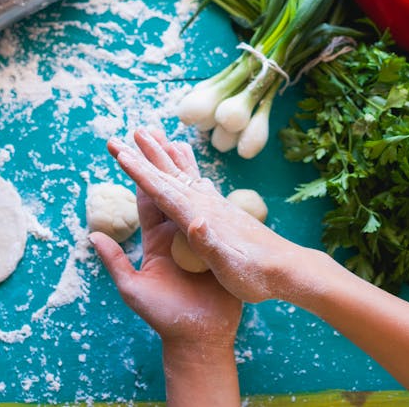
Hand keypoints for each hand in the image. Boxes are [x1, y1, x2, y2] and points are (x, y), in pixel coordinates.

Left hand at [90, 130, 241, 347]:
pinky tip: (210, 175)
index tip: (129, 147)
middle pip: (167, 189)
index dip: (138, 173)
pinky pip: (214, 213)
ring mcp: (197, 237)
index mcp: (155, 240)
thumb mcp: (134, 288)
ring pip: (190, 195)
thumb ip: (115, 261)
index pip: (145, 200)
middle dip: (159, 161)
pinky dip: (210, 192)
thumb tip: (93, 236)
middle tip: (152, 130)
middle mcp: (175, 233)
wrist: (199, 336)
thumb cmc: (164, 316)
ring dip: (184, 168)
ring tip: (179, 141)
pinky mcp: (216, 245)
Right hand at [105, 127, 312, 303]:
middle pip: (168, 175)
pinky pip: (196, 182)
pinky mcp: (222, 210)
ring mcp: (214, 205)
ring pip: (182, 173)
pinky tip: (185, 162)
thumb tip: (193, 221)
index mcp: (198, 218)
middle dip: (145, 154)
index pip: (162, 191)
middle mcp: (205, 205)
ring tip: (154, 134)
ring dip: (164, 155)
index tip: (120, 152)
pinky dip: (185, 167)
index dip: (139, 172)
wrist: (287, 268)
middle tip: (126, 133)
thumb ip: (208, 244)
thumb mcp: (229, 267)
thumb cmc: (256, 275)